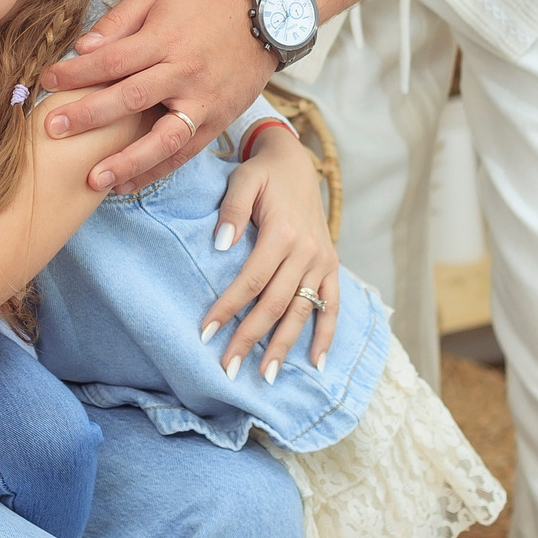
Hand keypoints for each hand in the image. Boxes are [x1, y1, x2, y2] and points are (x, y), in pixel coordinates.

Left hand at [38, 0, 275, 191]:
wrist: (266, 17)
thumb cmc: (204, 4)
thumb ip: (119, 22)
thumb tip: (82, 48)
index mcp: (166, 39)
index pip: (113, 60)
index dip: (77, 72)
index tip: (46, 81)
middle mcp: (185, 73)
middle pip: (130, 99)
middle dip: (88, 117)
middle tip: (51, 129)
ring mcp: (204, 102)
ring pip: (162, 139)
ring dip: (126, 163)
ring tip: (93, 180)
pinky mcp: (218, 122)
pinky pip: (184, 153)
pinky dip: (156, 172)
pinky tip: (128, 185)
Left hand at [197, 124, 339, 379]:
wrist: (296, 162)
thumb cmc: (263, 174)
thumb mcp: (242, 180)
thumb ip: (232, 210)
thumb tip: (221, 245)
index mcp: (283, 232)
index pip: (251, 280)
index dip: (228, 308)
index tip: (206, 333)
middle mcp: (307, 251)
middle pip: (275, 303)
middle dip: (251, 338)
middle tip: (228, 368)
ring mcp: (323, 261)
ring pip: (302, 311)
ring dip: (284, 345)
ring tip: (266, 375)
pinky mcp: (332, 266)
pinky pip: (332, 304)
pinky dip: (326, 334)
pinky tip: (315, 363)